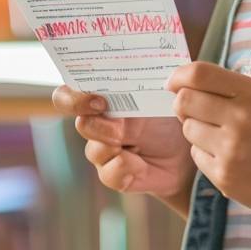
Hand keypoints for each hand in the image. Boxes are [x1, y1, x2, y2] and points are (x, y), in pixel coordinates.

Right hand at [51, 84, 195, 200]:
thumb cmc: (167, 115)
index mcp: (100, 99)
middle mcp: (96, 125)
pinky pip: (108, 174)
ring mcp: (102, 151)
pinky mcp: (112, 174)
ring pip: (93, 150)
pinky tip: (141, 165)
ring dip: (115, 147)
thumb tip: (134, 75)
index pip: (67, 96)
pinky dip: (126, 168)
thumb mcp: (155, 97)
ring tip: (138, 145)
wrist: (184, 151)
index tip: (98, 101)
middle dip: (98, 126)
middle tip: (120, 127)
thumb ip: (138, 87)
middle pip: (80, 124)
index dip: (73, 98)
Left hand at [166, 61, 250, 215]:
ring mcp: (232, 149)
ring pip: (187, 128)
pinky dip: (205, 153)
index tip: (173, 82)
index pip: (199, 73)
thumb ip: (228, 86)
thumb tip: (183, 80)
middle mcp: (241, 119)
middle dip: (182, 103)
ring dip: (195, 129)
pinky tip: (227, 155)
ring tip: (218, 135)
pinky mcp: (224, 175)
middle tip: (191, 109)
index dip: (179, 75)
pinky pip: (195, 154)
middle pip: (184, 100)